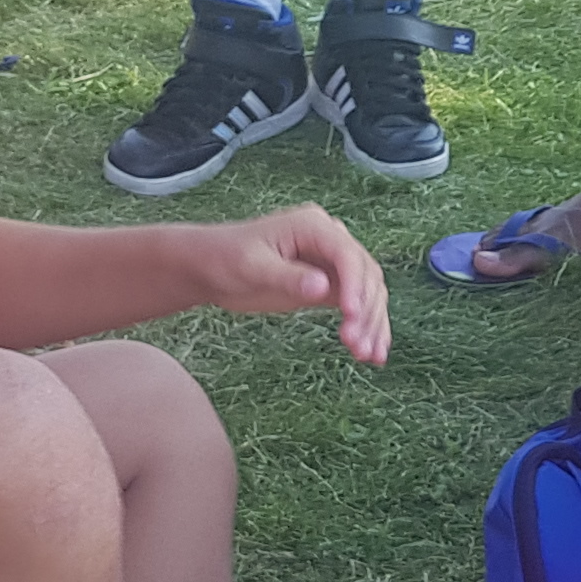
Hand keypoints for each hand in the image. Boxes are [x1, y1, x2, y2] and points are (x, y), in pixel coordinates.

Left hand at [187, 205, 389, 364]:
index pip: (347, 255)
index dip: (354, 285)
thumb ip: (288, 277)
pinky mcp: (328, 284)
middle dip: (367, 310)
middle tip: (356, 344)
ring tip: (366, 355)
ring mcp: (331, 263)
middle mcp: (329, 240)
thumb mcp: (253, 268)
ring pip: (368, 292)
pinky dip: (366, 327)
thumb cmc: (224, 259)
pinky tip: (372, 352)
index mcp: (313, 226)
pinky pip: (356, 305)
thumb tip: (322, 287)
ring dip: (372, 324)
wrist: (208, 268)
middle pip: (365, 274)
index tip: (351, 316)